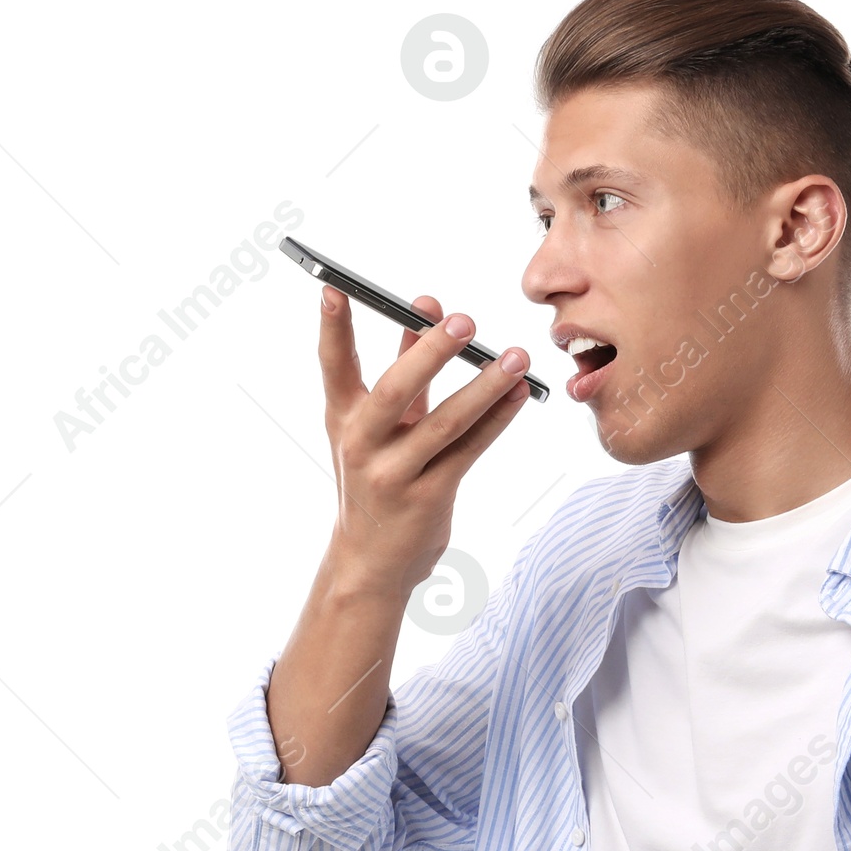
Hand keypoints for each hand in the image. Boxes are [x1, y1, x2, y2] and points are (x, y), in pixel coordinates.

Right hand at [318, 287, 530, 598]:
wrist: (369, 562)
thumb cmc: (375, 481)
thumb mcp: (372, 430)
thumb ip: (399, 374)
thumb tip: (425, 316)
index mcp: (342, 419)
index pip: (334, 366)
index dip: (333, 329)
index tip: (336, 288)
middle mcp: (363, 444)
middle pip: (395, 390)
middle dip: (430, 353)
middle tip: (463, 321)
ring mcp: (395, 474)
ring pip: (445, 423)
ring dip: (484, 387)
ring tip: (514, 358)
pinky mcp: (429, 498)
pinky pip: (469, 451)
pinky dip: (497, 420)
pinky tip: (517, 395)